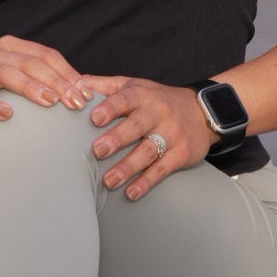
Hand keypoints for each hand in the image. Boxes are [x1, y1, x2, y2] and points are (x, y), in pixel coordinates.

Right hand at [0, 35, 91, 126]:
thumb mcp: (14, 76)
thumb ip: (40, 78)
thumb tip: (79, 92)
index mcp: (12, 46)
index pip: (46, 56)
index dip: (68, 72)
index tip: (86, 92)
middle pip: (32, 64)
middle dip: (57, 82)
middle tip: (76, 102)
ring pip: (8, 74)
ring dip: (31, 88)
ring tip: (51, 102)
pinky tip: (7, 115)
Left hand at [83, 76, 214, 200]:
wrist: (201, 111)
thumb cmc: (157, 99)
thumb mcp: (133, 85)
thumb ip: (104, 85)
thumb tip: (74, 83)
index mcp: (142, 95)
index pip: (125, 99)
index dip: (110, 107)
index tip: (94, 118)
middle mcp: (158, 112)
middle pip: (137, 126)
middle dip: (117, 138)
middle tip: (98, 151)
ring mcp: (171, 133)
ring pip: (148, 150)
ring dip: (128, 167)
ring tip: (109, 181)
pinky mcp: (181, 153)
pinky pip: (162, 168)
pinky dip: (147, 181)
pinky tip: (132, 192)